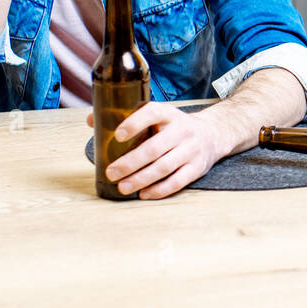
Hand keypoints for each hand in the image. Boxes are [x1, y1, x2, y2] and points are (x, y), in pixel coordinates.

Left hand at [87, 102, 223, 199]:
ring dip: (141, 179)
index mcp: (168, 114)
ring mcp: (191, 150)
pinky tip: (143, 193)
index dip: (135, 123)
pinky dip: (159, 190)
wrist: (214, 133)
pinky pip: (177, 182)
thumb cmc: (175, 126)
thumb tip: (92, 120)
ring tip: (123, 187)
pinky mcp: (197, 168)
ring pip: (164, 167)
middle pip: (154, 148)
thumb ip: (128, 117)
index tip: (117, 135)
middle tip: (111, 172)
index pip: (152, 113)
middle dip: (130, 162)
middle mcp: (182, 130)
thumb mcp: (159, 115)